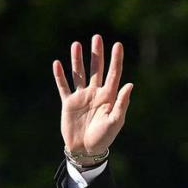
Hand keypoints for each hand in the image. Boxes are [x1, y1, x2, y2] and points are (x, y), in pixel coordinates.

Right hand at [53, 34, 134, 156]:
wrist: (85, 150)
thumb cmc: (103, 138)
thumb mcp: (115, 122)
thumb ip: (121, 103)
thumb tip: (129, 84)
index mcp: (108, 96)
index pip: (113, 74)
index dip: (116, 59)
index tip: (117, 44)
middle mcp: (95, 93)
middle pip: (96, 69)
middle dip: (96, 54)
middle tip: (96, 38)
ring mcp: (81, 97)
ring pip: (79, 74)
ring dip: (78, 60)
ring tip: (76, 45)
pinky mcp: (68, 103)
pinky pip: (64, 86)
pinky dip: (60, 76)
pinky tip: (57, 63)